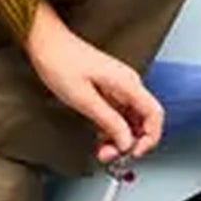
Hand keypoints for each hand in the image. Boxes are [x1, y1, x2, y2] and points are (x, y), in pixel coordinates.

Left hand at [24, 2, 163, 163]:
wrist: (46, 44)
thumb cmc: (60, 63)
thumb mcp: (84, 99)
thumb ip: (108, 121)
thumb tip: (126, 142)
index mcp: (127, 83)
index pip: (154, 114)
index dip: (150, 138)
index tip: (134, 153)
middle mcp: (128, 84)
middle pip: (143, 120)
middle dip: (131, 142)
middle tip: (112, 157)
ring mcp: (118, 87)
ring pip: (130, 121)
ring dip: (119, 139)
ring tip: (102, 151)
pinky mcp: (108, 90)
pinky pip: (118, 115)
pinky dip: (111, 130)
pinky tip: (99, 139)